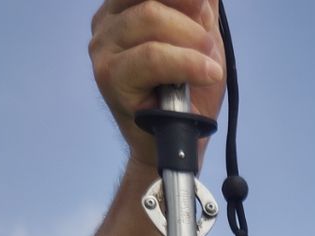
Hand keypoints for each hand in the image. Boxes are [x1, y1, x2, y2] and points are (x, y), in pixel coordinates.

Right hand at [90, 0, 226, 167]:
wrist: (179, 143)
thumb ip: (199, 8)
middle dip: (192, 16)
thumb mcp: (202, 40)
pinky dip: (187, 63)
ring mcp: (104, 47)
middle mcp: (107, 21)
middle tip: (210, 44)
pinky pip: (152, 56)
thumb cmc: (187, 95)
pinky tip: (207, 73)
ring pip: (151, 18)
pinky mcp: (109, 76)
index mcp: (125, 6)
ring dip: (192, 41)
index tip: (205, 10)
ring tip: (210, 65)